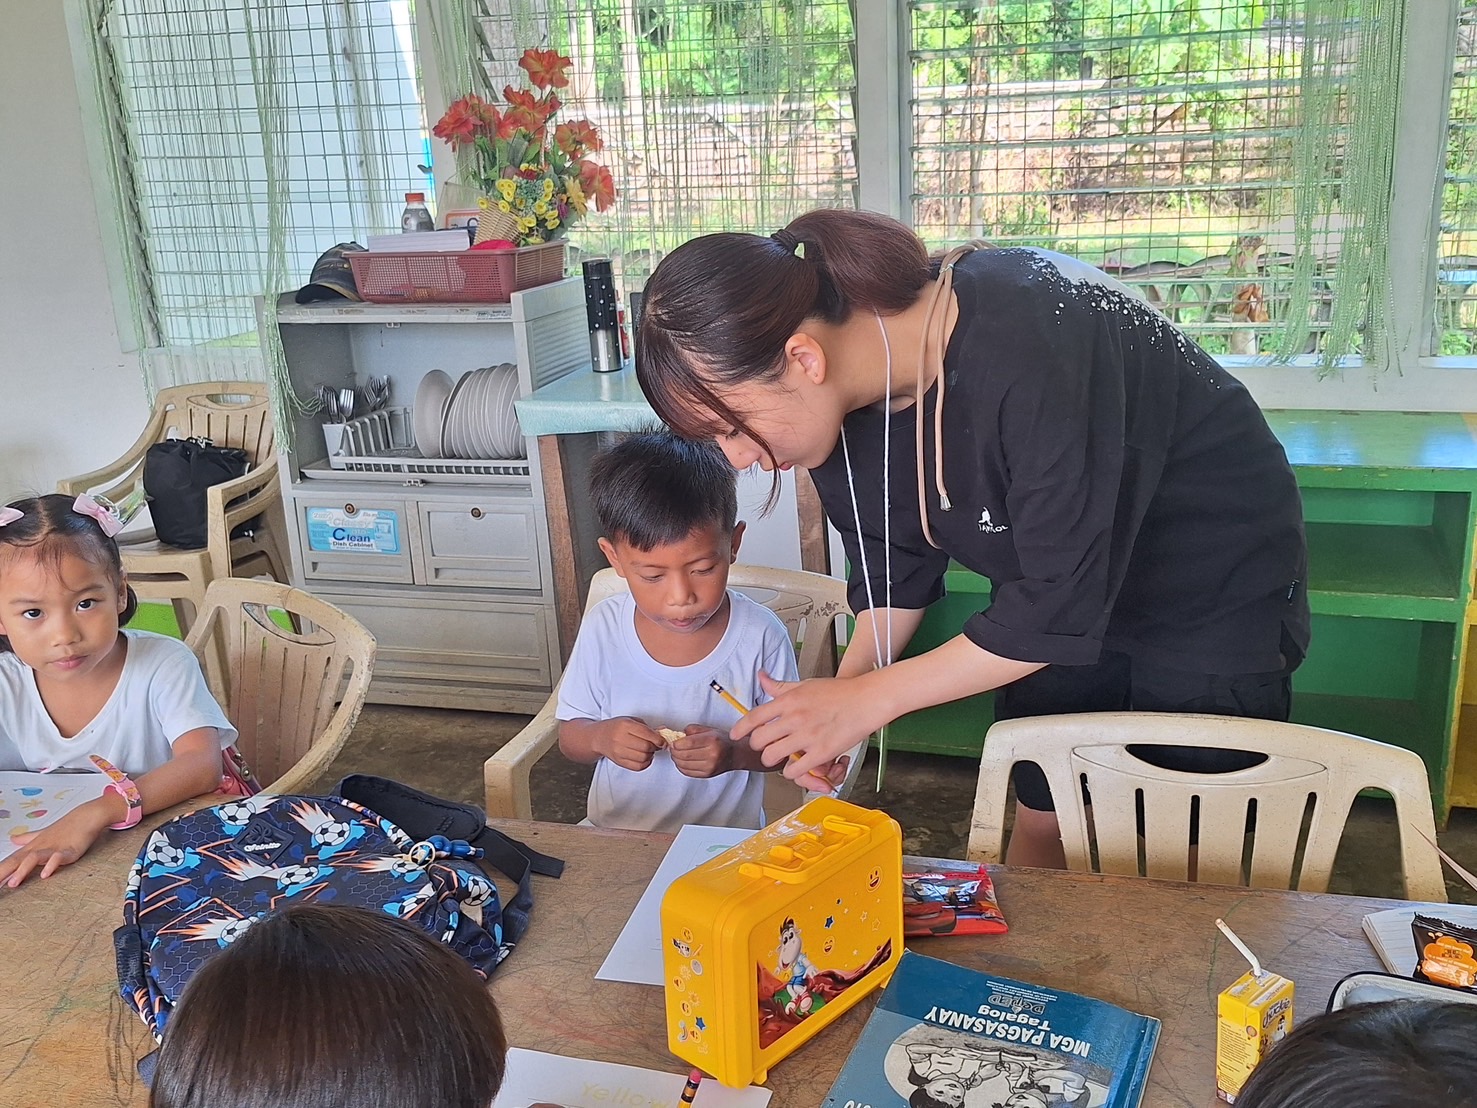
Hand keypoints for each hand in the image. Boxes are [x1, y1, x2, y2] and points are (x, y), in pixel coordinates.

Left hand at [0, 797, 117, 887]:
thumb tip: (13, 838)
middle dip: (3, 873)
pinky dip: (51, 865)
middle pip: (16, 861)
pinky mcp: (69, 850)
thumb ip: (27, 838)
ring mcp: (54, 848)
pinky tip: (46, 874)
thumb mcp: (43, 834)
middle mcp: (40, 847)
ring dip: (22, 871)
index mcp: (33, 846)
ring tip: (13, 883)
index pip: (11, 860)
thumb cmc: (67, 827)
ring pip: (34, 859)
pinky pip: (59, 858)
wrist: (87, 816)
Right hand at [593, 716, 665, 771]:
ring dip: (650, 755)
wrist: (599, 737)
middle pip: (646, 747)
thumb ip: (647, 728)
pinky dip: (645, 763)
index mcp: (625, 725)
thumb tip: (663, 734)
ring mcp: (618, 751)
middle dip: (655, 747)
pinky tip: (644, 758)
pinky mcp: (619, 761)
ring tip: (648, 751)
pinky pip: (638, 767)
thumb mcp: (631, 721)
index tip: (662, 741)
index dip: (659, 739)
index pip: (647, 734)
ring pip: (643, 758)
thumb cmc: (617, 727)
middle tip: (655, 745)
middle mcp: (620, 738)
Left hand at [669, 726, 734, 779]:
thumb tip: (678, 735)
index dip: (677, 743)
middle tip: (673, 747)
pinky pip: (687, 772)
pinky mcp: (707, 774)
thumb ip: (693, 730)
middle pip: (684, 755)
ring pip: (684, 765)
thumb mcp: (709, 729)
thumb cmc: (722, 741)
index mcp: (712, 741)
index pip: (689, 743)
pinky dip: (681, 766)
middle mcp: (712, 755)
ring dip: (676, 759)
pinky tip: (682, 761)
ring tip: (677, 754)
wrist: (735, 754)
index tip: (674, 742)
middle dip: (674, 751)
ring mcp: (709, 766)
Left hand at [731, 672, 881, 790]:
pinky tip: (797, 766)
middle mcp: (794, 718)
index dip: (741, 728)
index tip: (736, 734)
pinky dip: (792, 772)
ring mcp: (807, 736)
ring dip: (773, 760)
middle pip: (759, 740)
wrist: (867, 700)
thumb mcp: (805, 684)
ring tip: (779, 757)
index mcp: (789, 700)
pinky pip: (794, 770)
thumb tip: (761, 677)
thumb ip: (781, 686)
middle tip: (764, 747)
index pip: (754, 716)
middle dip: (758, 746)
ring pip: (772, 757)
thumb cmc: (840, 692)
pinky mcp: (821, 752)